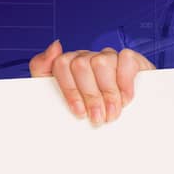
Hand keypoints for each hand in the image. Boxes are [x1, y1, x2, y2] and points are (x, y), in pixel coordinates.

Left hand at [28, 40, 156, 125]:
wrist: (122, 128)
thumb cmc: (89, 113)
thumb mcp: (59, 99)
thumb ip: (43, 69)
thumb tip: (55, 45)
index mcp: (70, 65)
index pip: (62, 64)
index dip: (70, 90)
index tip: (79, 113)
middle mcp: (89, 57)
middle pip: (81, 65)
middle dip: (91, 96)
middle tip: (98, 118)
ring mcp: (109, 57)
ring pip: (102, 63)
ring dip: (109, 93)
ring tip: (112, 113)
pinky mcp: (130, 59)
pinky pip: (125, 59)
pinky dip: (125, 81)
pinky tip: (126, 98)